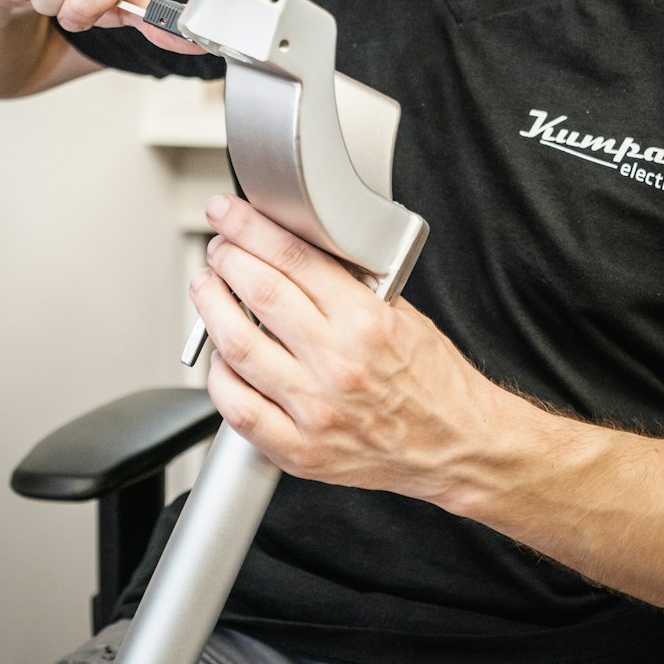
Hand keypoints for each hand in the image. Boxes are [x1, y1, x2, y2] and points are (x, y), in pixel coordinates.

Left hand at [191, 194, 496, 505]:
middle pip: (258, 292)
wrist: (456, 445)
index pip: (293, 258)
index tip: (227, 214)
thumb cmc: (433, 381)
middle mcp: (338, 365)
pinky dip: (219, 376)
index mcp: (366, 323)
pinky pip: (238, 409)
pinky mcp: (300, 450)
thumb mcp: (400, 314)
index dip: (248, 228)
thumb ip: (347, 285)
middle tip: (219, 249)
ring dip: (211, 309)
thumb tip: (292, 250)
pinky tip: (221, 357)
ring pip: (237, 347)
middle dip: (226, 259)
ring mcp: (315, 410)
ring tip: (208, 290)